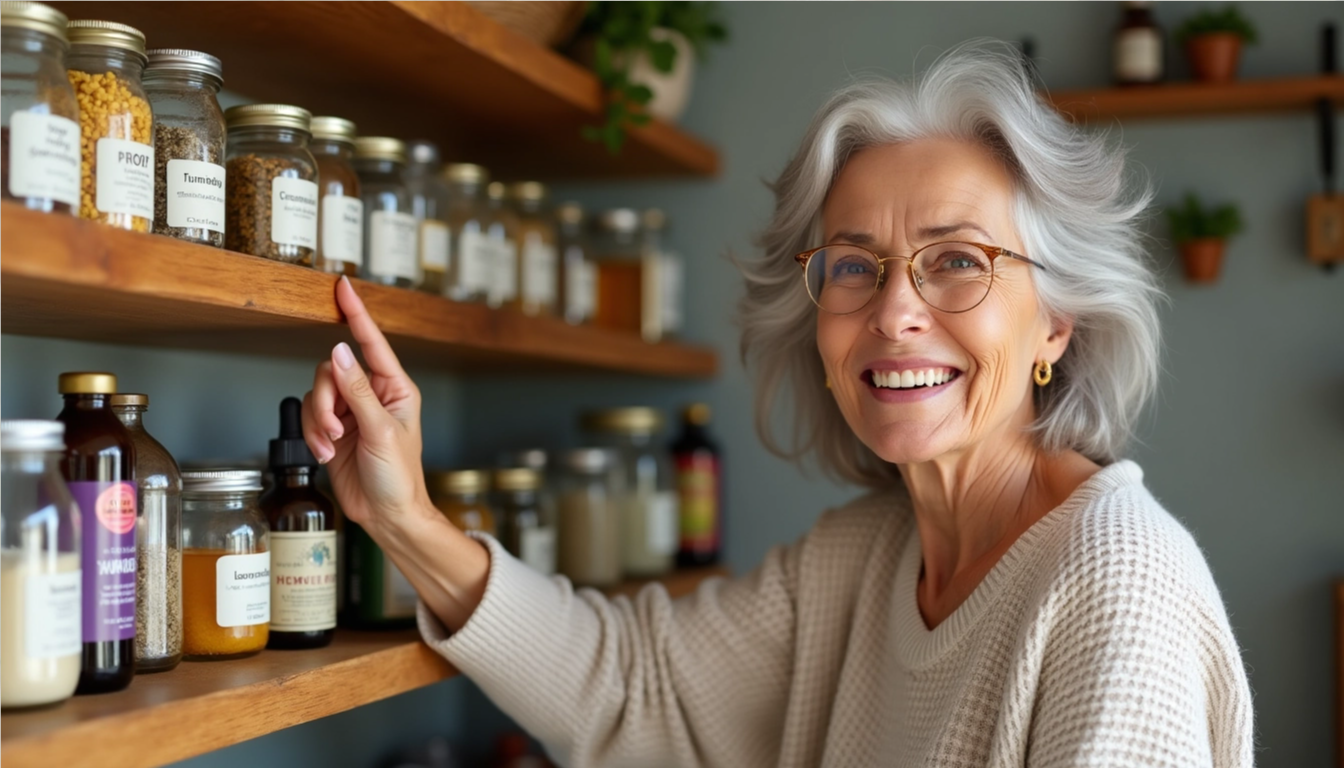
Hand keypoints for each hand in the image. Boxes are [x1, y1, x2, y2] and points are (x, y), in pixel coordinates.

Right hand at [301, 277, 433, 534]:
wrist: (388, 515)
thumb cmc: (399, 477)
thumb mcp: (380, 431)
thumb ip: (357, 391)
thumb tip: (341, 353)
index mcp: (396, 388)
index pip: (373, 342)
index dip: (357, 313)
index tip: (343, 286)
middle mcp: (373, 395)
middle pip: (332, 370)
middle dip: (326, 399)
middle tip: (335, 428)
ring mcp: (352, 412)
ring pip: (316, 393)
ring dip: (318, 421)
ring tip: (332, 445)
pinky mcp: (334, 430)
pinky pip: (309, 416)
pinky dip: (313, 434)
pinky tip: (327, 453)